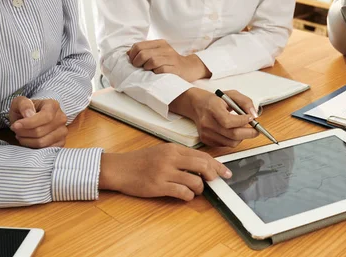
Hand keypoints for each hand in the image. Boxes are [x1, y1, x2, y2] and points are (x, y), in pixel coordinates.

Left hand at [9, 97, 67, 148]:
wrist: (33, 117)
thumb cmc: (26, 110)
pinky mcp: (61, 142)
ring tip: (20, 135)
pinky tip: (28, 140)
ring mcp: (63, 131)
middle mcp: (61, 118)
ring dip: (26, 140)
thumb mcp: (20, 102)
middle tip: (16, 129)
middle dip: (24, 132)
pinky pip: (45, 149)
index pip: (45, 117)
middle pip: (41, 131)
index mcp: (53, 106)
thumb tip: (29, 115)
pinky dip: (33, 146)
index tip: (16, 125)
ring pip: (42, 142)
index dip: (29, 123)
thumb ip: (24, 105)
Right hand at [99, 143, 232, 200]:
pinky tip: (185, 195)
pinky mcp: (158, 186)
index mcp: (173, 148)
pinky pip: (182, 192)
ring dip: (199, 189)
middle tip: (216, 182)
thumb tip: (202, 166)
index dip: (217, 165)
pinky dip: (188, 196)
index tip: (226, 172)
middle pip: (202, 166)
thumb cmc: (140, 161)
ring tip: (195, 190)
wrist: (119, 168)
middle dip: (213, 175)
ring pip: (194, 181)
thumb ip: (180, 157)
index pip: (202, 155)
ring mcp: (165, 172)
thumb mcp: (162, 152)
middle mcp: (171, 158)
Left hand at [128, 40, 210, 81]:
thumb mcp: (158, 53)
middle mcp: (166, 49)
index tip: (133, 62)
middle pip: (143, 54)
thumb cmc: (170, 62)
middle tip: (138, 67)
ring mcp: (171, 58)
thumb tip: (128, 54)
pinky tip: (156, 74)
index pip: (139, 46)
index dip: (132, 55)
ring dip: (146, 68)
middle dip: (137, 62)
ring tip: (148, 70)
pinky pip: (161, 70)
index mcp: (160, 43)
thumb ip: (145, 51)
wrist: (189, 68)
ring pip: (152, 61)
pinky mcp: (176, 68)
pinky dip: (156, 73)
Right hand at [170, 88, 259, 146]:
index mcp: (212, 108)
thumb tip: (254, 115)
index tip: (252, 118)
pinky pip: (226, 145)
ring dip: (242, 137)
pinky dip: (233, 140)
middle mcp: (207, 122)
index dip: (243, 121)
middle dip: (249, 133)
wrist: (197, 105)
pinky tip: (233, 131)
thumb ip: (245, 102)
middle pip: (232, 134)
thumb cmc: (215, 100)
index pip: (228, 121)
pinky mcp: (206, 140)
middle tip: (256, 129)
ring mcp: (206, 133)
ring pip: (231, 142)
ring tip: (243, 129)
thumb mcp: (231, 94)